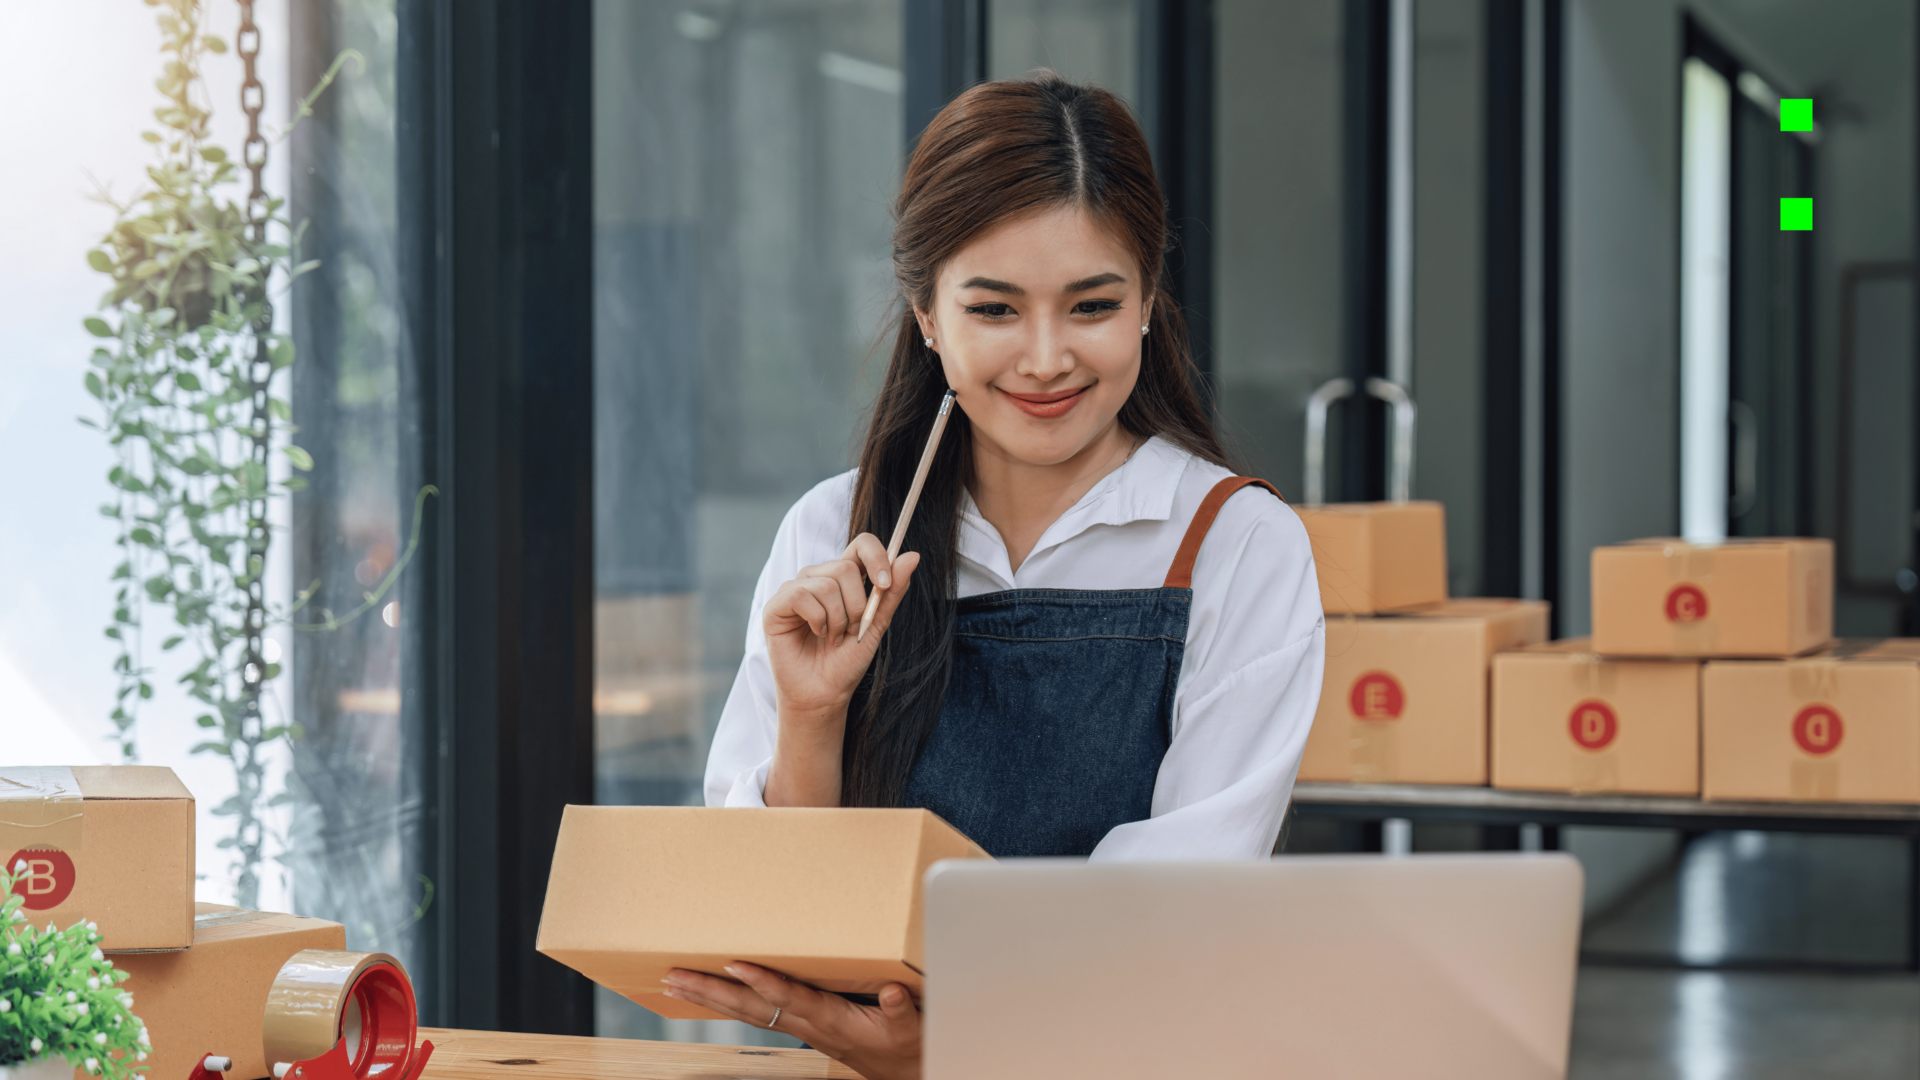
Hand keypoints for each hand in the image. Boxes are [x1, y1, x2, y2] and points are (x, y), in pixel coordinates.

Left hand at [663, 962, 920, 1079]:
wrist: (904, 1071)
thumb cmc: (906, 1046)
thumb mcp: (912, 1028)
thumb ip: (901, 1011)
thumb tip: (892, 992)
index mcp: (832, 1021)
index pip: (790, 999)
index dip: (763, 983)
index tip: (734, 965)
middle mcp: (808, 1025)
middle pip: (751, 1009)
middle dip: (711, 992)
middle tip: (674, 976)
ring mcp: (801, 1029)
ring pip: (746, 1013)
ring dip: (709, 999)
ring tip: (675, 982)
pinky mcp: (801, 1027)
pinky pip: (756, 1014)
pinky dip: (728, 1003)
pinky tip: (709, 994)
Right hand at [764, 533, 920, 721]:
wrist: (825, 692)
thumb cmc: (847, 660)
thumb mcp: (877, 624)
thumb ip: (892, 591)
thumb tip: (912, 556)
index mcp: (843, 578)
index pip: (861, 544)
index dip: (876, 557)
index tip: (885, 584)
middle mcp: (818, 577)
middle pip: (845, 568)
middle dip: (856, 606)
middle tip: (850, 630)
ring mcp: (795, 589)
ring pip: (826, 584)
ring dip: (837, 619)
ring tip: (831, 637)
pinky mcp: (776, 605)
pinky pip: (802, 595)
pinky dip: (817, 620)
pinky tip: (815, 634)